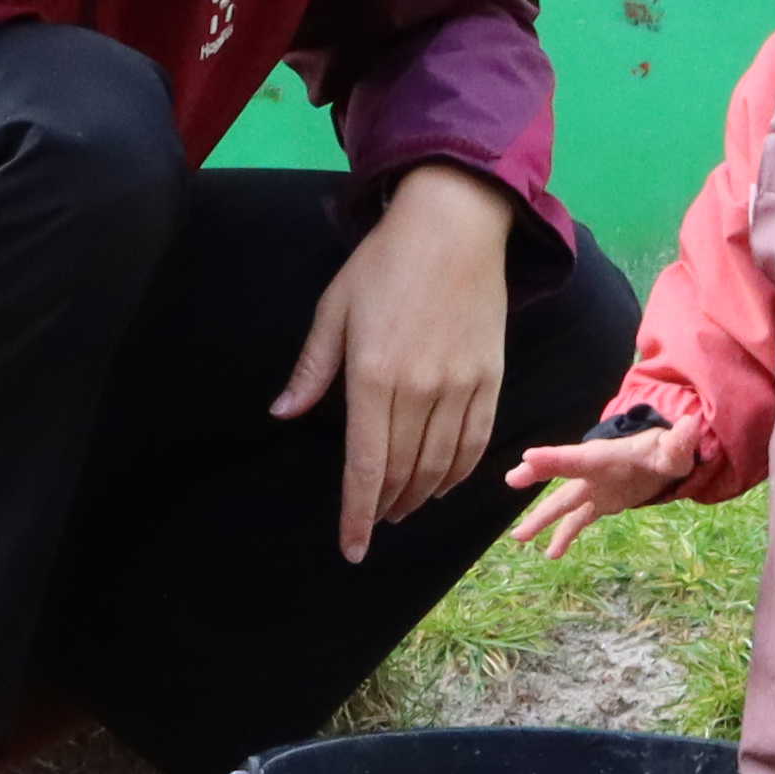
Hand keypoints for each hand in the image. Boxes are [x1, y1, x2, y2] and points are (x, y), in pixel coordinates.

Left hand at [277, 167, 521, 559]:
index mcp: (372, 375)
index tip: (352, 548)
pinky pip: (477, 442)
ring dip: (420, 495)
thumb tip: (284, 414)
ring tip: (403, 507)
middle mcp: (419, 389)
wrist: (455, 225)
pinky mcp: (490, 378)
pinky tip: (442, 482)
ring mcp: (460, 385)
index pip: (365, 465)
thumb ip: (311, 369)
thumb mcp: (333, 309)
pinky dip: (459, 472)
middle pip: (403, 472)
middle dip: (385, 507)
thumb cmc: (384, 263)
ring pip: (441, 465)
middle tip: (373, 522)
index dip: (357, 514)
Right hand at [503, 411, 694, 561]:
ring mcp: (592, 489)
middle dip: (539, 476)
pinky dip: (564, 536)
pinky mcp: (598, 504)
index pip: (577, 457)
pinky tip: (551, 555)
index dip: (554, 459)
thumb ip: (680, 441)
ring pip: (562, 504)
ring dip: (541, 520)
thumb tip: (691, 423)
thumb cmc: (662, 450)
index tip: (528, 458)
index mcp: (605, 456)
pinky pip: (576, 521)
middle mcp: (592, 471)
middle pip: (562, 475)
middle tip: (514, 478)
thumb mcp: (674, 449)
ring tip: (518, 538)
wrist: (658, 457)